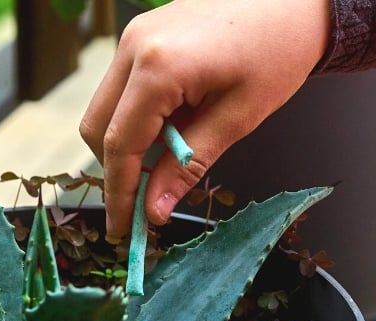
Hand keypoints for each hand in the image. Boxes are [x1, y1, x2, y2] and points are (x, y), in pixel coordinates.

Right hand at [79, 0, 331, 236]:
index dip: (119, 193)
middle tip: (143, 206)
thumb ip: (188, 166)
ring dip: (127, 145)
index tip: (124, 230)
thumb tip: (152, 210)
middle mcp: (133, 46)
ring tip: (166, 166)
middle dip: (116, 171)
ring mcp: (133, 36)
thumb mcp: (237, 118)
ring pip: (105, 108)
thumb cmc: (278, 51)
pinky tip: (170, 133)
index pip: (119, 144)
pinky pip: (122, 88)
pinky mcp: (141, 35)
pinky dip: (136, 119)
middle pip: (97, 127)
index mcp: (158, 67)